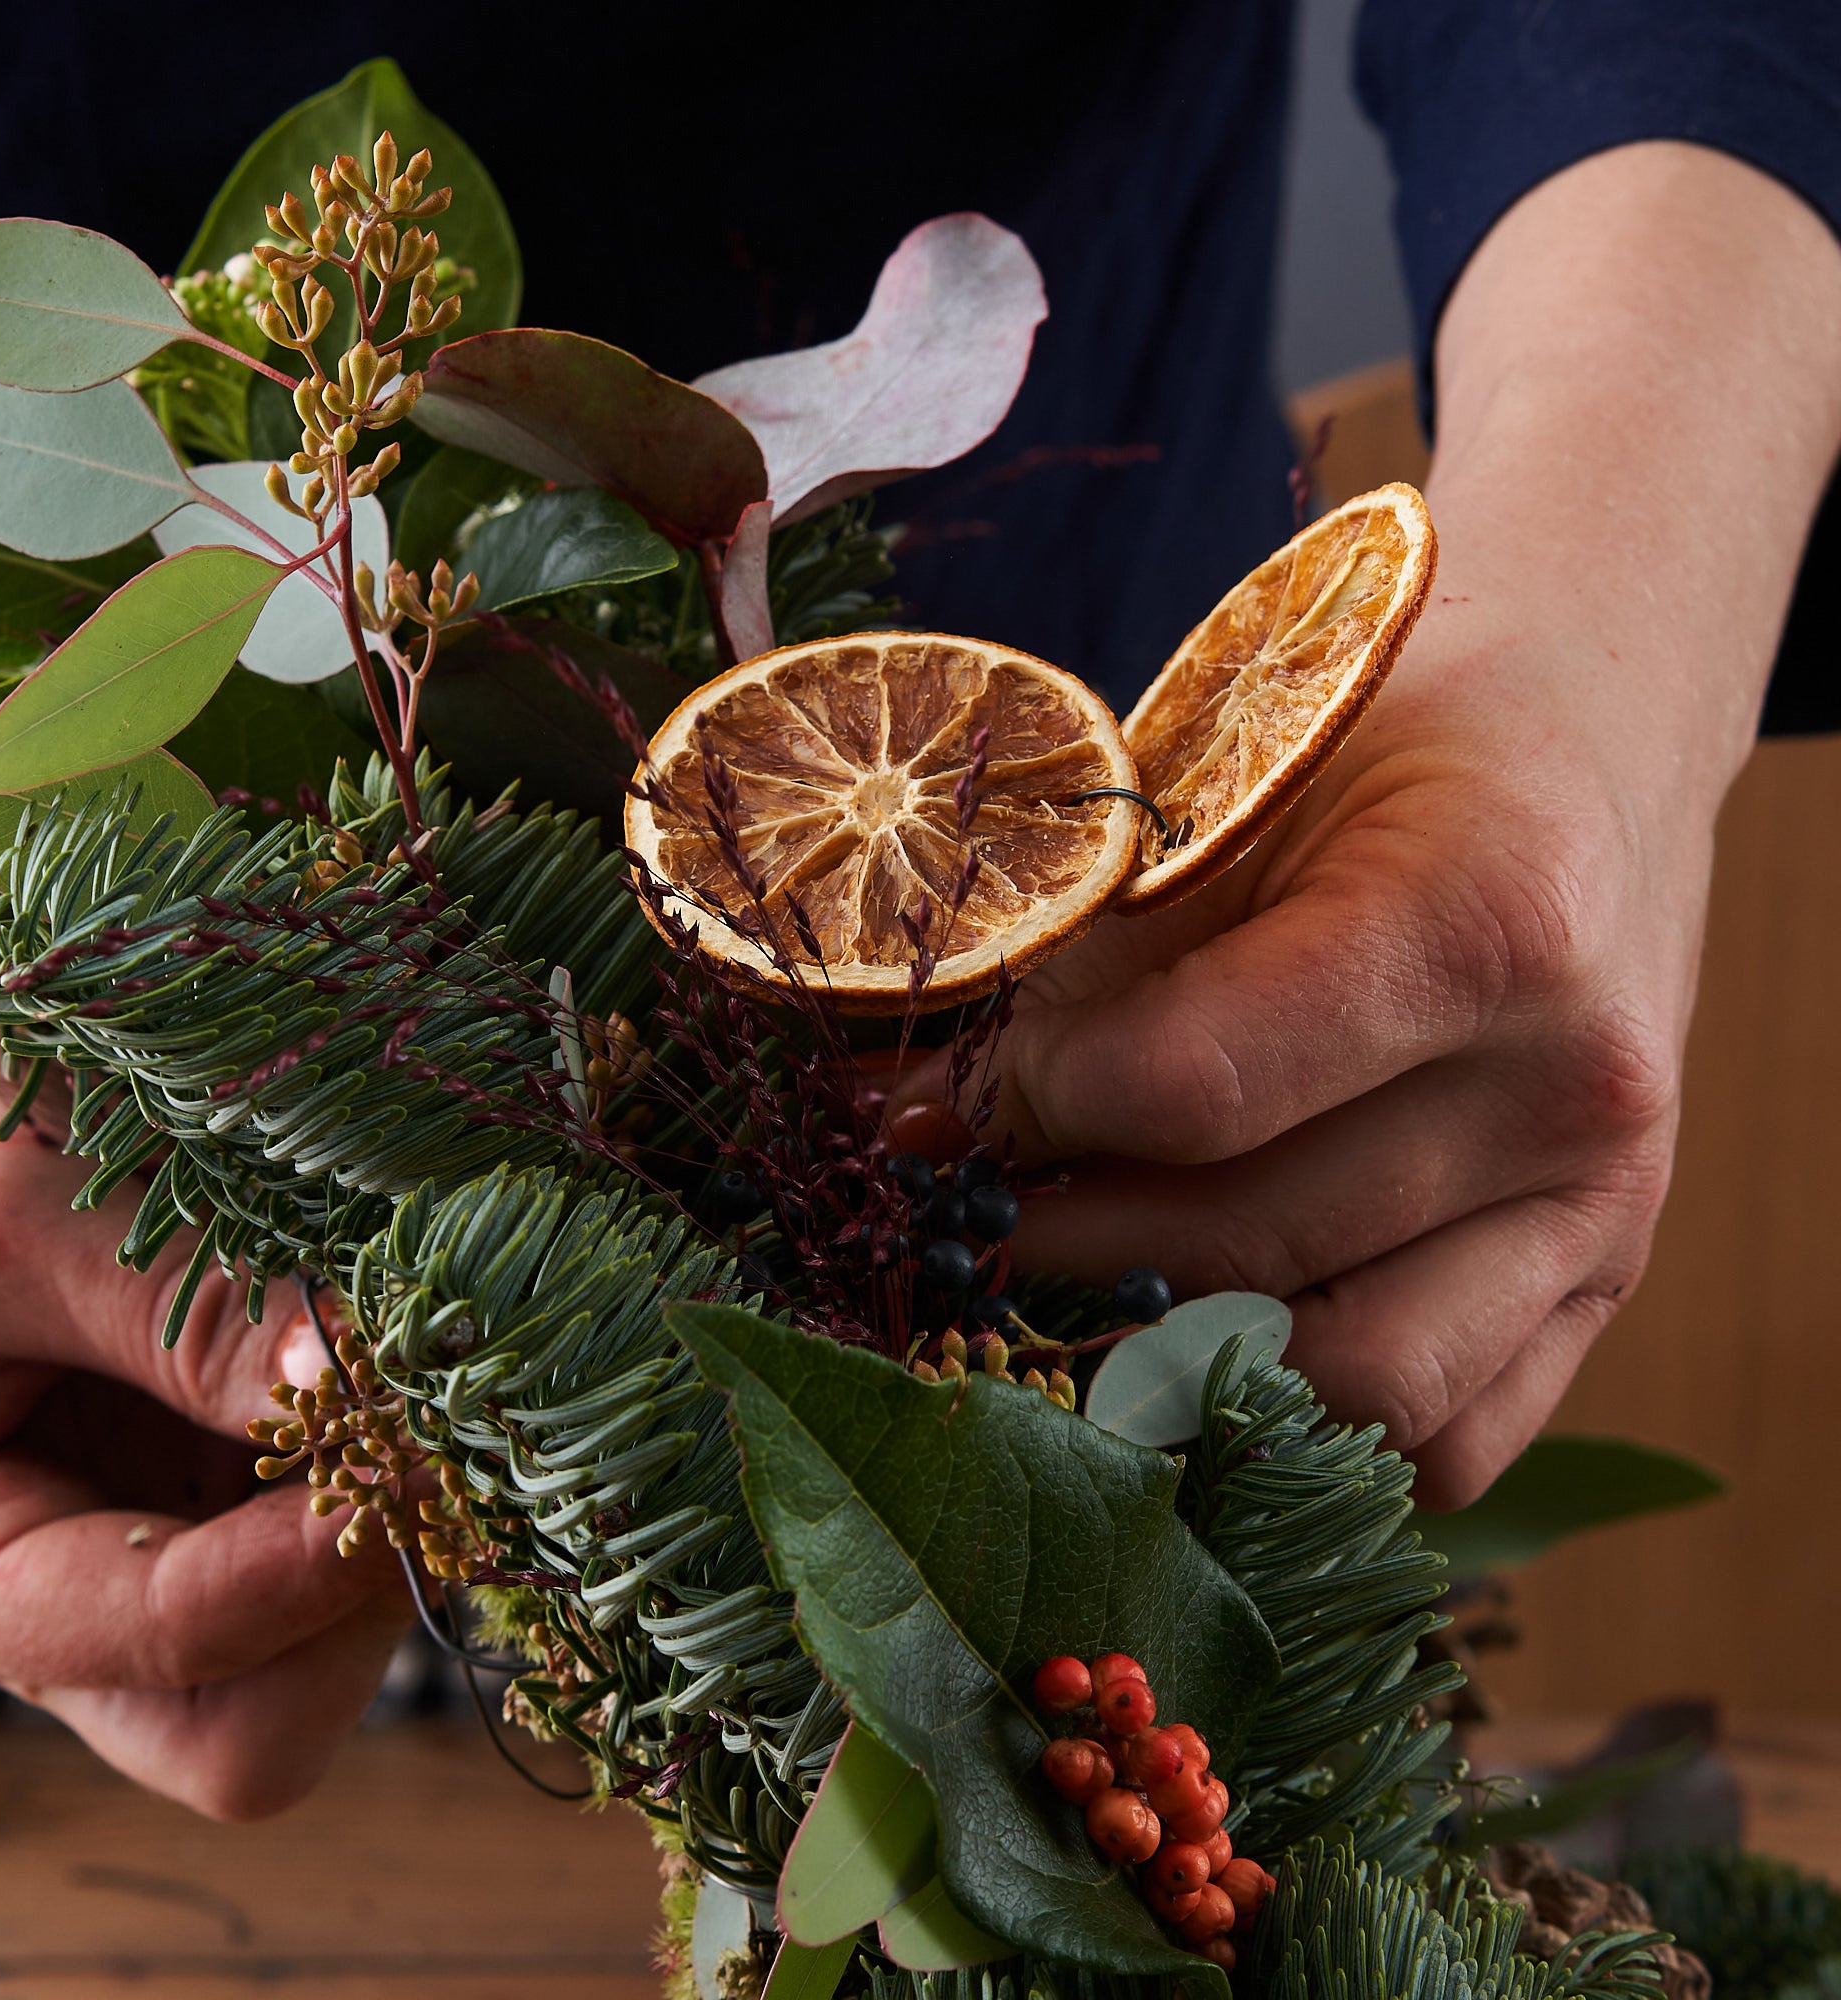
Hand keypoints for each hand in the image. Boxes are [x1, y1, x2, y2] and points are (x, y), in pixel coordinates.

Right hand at [0, 987, 413, 1817]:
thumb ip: (187, 1311)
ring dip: (390, 1505)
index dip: (307, 1573)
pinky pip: (353, 1522)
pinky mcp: (236, 1477)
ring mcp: (163, 1546)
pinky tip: (391, 1339)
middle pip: (257, 1713)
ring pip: (330, 1630)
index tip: (410, 1454)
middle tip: (420, 1426)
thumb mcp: (16, 1214)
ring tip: (400, 1351)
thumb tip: (370, 1390)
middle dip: (356, 1587)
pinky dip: (393, 1451)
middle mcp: (65, 1603)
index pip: (175, 1662)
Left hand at [898, 143, 1840, 1505]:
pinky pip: (1453, 1436)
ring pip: (1352, 1380)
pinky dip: (1309, 1421)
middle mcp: (1571, 1083)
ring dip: (1172, 1347)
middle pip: (1255, 1246)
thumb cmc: (1389, 724)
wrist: (1587, 726)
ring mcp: (1609, 1201)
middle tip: (970, 1203)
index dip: (1034, 1110)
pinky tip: (1207, 1344)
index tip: (955, 1103)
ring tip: (1074, 1271)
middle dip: (1065, 1236)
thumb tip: (935, 1117)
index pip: (1197, 1090)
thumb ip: (1098, 960)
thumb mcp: (1232, 785)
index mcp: (1482, 915)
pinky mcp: (1609, 1275)